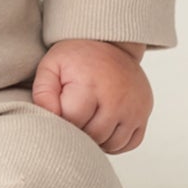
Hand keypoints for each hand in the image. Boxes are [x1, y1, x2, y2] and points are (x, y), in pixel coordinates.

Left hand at [31, 39, 152, 154]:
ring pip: (112, 144)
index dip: (62, 121)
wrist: (110, 42)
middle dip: (78, 132)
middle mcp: (117, 99)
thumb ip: (43, 94)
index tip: (59, 110)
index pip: (73, 123)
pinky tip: (104, 128)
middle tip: (72, 116)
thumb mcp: (51, 66)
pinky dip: (116, 143)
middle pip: (93, 136)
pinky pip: (130, 143)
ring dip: (97, 140)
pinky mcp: (144, 112)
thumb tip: (49, 117)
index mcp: (91, 86)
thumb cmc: (77, 57)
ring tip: (86, 121)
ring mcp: (134, 107)